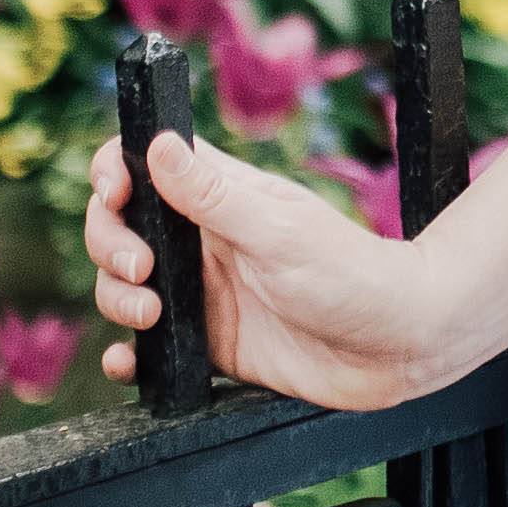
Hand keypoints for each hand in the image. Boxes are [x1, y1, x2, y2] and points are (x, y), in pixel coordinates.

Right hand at [83, 126, 437, 409]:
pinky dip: (127, 355)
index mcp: (220, 195)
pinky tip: (127, 362)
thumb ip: (213, 194)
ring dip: (116, 299)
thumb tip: (156, 144)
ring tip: (150, 316)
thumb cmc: (353, 275)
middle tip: (144, 270)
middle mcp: (204, 240)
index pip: (142, 163)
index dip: (114, 173)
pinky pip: (149, 348)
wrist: (398, 346)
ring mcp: (204, 293)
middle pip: (119, 227)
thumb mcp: (278, 231)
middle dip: (109, 245)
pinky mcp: (209, 344)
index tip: (116, 194)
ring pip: (124, 287)